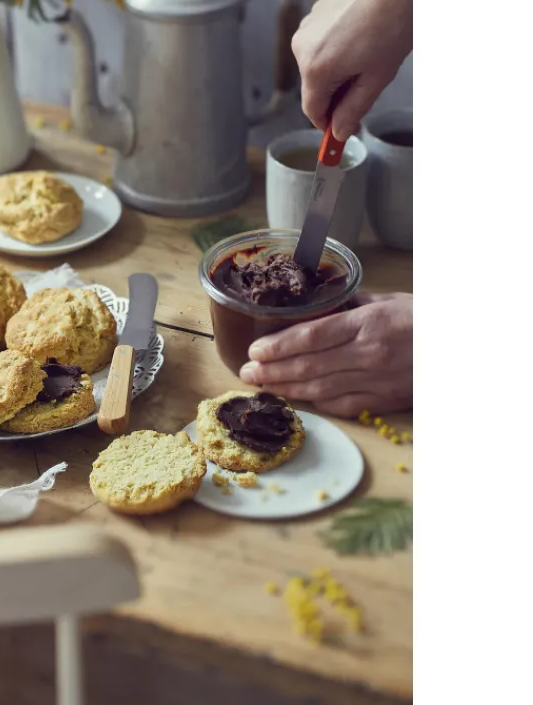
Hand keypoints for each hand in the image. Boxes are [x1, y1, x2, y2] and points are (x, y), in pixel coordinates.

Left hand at [239, 293, 411, 417]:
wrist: (460, 347)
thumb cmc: (422, 318)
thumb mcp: (386, 300)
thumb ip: (348, 304)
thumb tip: (314, 306)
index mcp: (367, 323)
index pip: (312, 337)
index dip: (278, 346)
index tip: (254, 351)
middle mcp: (368, 353)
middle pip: (308, 365)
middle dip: (271, 371)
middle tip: (245, 375)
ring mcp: (376, 380)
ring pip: (320, 388)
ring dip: (286, 389)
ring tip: (261, 388)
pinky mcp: (384, 400)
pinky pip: (343, 404)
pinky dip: (316, 402)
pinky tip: (295, 399)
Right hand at [291, 0, 412, 140]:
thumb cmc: (395, 22)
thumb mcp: (377, 78)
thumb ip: (353, 110)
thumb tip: (339, 131)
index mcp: (314, 68)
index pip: (312, 111)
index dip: (328, 125)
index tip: (340, 134)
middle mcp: (302, 48)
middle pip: (314, 88)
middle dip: (336, 95)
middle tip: (367, 87)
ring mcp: (307, 27)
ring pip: (317, 66)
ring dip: (337, 72)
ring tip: (369, 57)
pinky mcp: (317, 12)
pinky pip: (320, 45)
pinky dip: (337, 51)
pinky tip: (362, 40)